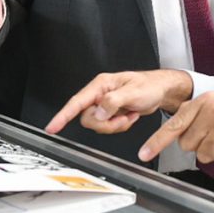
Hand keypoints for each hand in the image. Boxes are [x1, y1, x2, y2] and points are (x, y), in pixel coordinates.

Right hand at [45, 70, 193, 134]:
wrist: (160, 90)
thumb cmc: (149, 86)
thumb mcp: (132, 92)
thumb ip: (113, 102)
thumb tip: (98, 112)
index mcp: (101, 85)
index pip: (77, 102)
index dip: (63, 115)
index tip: (52, 127)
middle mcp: (99, 94)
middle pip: (88, 118)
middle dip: (105, 123)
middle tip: (122, 117)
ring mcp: (104, 104)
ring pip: (98, 124)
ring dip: (114, 125)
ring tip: (128, 115)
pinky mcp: (110, 112)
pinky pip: (108, 126)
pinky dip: (120, 126)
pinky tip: (129, 116)